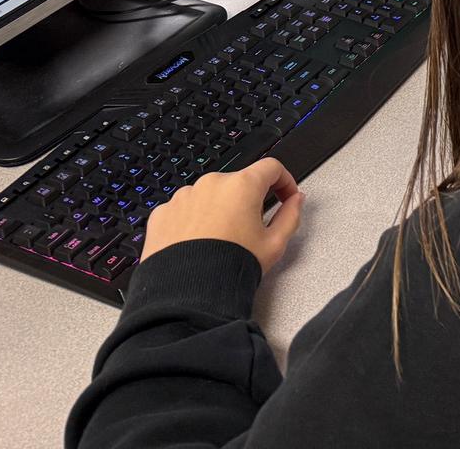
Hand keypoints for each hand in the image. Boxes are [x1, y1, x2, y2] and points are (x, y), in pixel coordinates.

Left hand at [142, 157, 304, 274]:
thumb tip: (296, 201)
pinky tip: (197, 242)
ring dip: (218, 209)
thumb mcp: (275, 243)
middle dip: (248, 200)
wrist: (188, 292)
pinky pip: (184, 209)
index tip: (285, 196)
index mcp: (242, 185)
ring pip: (209, 195)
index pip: (271, 168)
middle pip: (238, 182)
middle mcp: (211, 184)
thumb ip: (291, 215)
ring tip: (219, 239)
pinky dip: (192, 220)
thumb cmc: (230, 266)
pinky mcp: (163, 213)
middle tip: (251, 228)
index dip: (284, 181)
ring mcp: (184, 197)